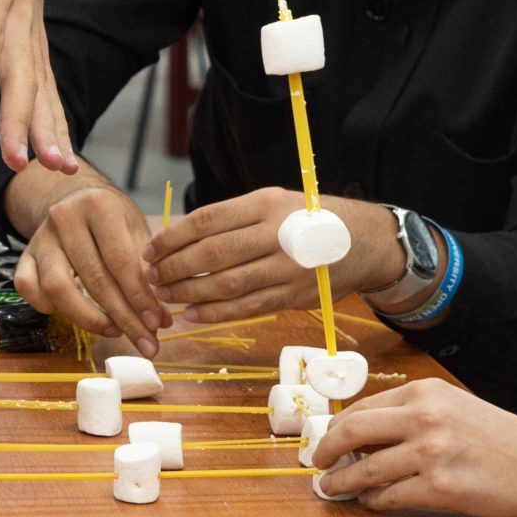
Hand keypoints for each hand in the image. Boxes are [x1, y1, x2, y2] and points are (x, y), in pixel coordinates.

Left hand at [0, 0, 77, 175]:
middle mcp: (19, 15)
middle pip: (22, 71)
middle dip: (22, 117)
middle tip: (20, 159)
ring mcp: (32, 34)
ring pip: (42, 85)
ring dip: (48, 129)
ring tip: (56, 167)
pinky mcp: (35, 47)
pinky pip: (47, 88)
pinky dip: (55, 123)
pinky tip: (59, 158)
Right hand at [12, 182, 160, 352]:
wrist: (77, 199)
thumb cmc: (112, 220)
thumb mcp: (136, 231)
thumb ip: (148, 271)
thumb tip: (159, 319)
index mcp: (98, 205)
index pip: (120, 260)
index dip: (138, 297)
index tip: (155, 324)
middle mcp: (65, 217)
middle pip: (93, 278)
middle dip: (123, 316)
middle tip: (144, 340)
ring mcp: (40, 237)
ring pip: (57, 287)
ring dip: (88, 318)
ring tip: (114, 329)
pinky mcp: (25, 254)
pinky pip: (27, 286)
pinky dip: (43, 305)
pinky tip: (70, 313)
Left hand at [144, 190, 402, 328]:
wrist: (365, 243)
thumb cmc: (311, 219)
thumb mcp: (276, 201)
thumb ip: (236, 218)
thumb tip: (183, 238)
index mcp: (266, 204)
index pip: (207, 220)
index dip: (172, 238)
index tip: (150, 250)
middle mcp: (276, 234)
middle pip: (212, 254)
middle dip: (174, 268)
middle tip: (151, 276)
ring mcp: (286, 269)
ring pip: (226, 285)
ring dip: (189, 293)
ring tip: (165, 296)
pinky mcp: (293, 296)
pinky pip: (247, 308)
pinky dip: (216, 314)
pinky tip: (193, 315)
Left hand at [308, 378, 516, 516]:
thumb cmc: (503, 440)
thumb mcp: (456, 409)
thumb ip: (412, 415)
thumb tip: (363, 434)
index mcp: (427, 393)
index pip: (363, 407)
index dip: (337, 427)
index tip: (326, 440)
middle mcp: (425, 417)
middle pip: (353, 431)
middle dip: (327, 450)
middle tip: (317, 463)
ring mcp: (432, 453)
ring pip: (366, 469)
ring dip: (343, 482)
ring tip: (332, 489)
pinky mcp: (440, 489)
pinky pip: (389, 497)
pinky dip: (373, 502)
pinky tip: (370, 502)